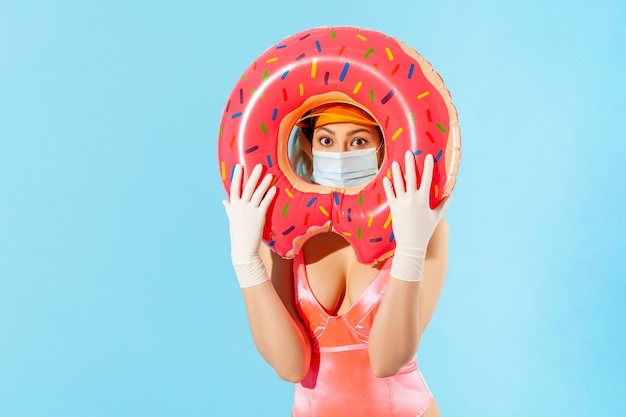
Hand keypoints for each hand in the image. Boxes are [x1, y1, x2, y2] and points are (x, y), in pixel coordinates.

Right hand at [223, 163, 275, 263]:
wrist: (243, 249)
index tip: (239, 166)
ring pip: (258, 193)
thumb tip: (224, 201)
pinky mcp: (259, 216)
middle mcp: (241, 206)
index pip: (234, 187)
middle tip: (259, 165)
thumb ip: (229, 209)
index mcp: (233, 206)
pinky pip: (265, 202)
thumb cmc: (237, 234)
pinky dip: (270, 195)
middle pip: (248, 187)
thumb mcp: (232, 220)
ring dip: (264, 183)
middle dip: (253, 175)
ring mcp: (250, 211)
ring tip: (270, 174)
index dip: (236, 176)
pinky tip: (274, 188)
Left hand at [382, 151, 450, 280]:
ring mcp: (402, 202)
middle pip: (411, 177)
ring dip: (396, 172)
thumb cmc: (425, 230)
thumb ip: (443, 205)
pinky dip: (388, 185)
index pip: (427, 179)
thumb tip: (450, 196)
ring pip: (398, 183)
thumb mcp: (436, 217)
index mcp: (424, 199)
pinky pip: (390, 194)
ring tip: (395, 163)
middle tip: (408, 153)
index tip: (428, 156)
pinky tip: (386, 178)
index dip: (428, 167)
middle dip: (410, 163)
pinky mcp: (394, 207)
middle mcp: (412, 198)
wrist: (412, 242)